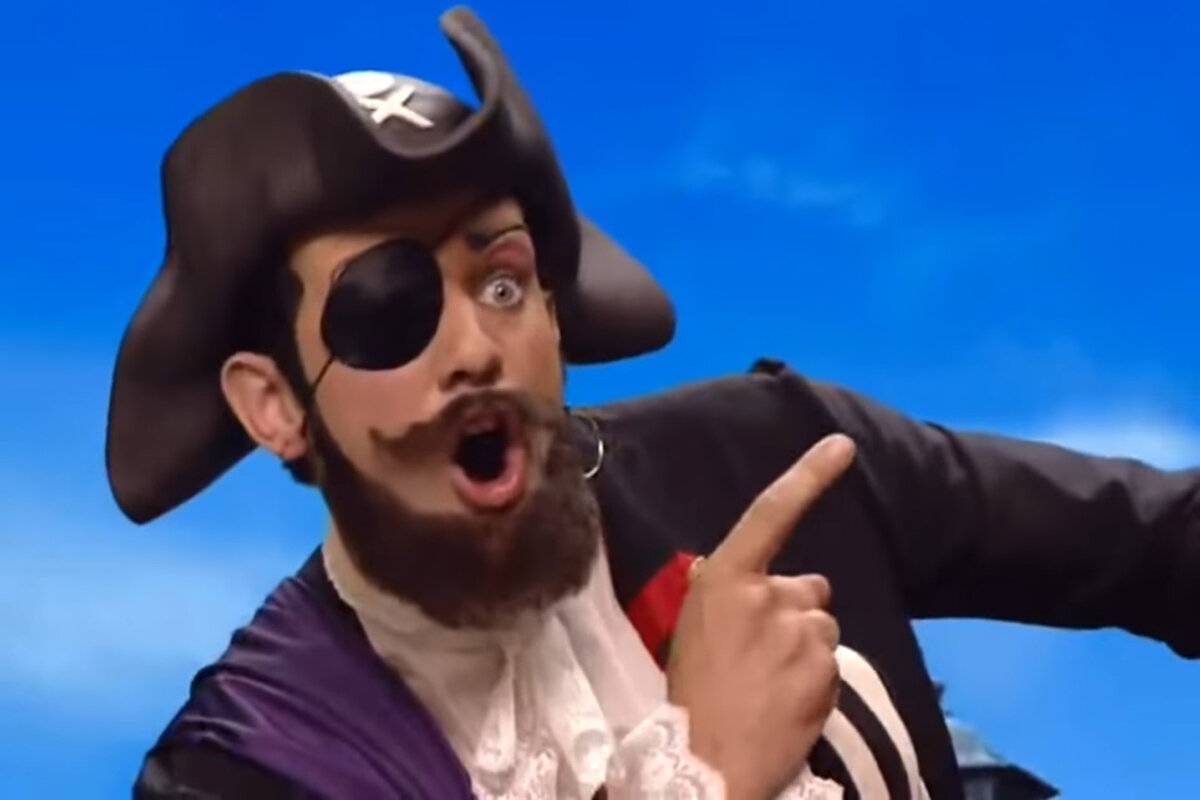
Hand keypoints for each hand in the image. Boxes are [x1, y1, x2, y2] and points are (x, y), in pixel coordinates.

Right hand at [666, 434, 855, 799]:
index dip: (809, 476)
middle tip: (763, 653)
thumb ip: (720, 593)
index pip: (772, 514)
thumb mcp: (691, 628)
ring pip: (822, 628)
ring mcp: (802, 632)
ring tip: (771, 683)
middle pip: (809, 588)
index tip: (842, 446)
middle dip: (795, 612)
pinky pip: (832, 663)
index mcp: (726, 578)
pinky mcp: (827, 670)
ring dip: (805, 647)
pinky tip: (787, 701)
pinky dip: (816, 679)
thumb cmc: (689, 693)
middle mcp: (768, 594)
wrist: (707, 762)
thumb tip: (728, 571)